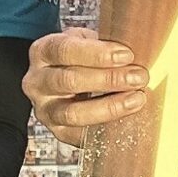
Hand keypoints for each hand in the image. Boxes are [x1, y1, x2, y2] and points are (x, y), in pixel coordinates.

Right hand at [22, 28, 145, 148]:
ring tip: (136, 99)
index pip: (65, 50)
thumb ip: (105, 43)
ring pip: (73, 113)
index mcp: (43, 52)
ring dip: (109, 107)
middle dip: (108, 79)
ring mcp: (45, 109)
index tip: (126, 54)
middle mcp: (37, 81)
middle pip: (69, 81)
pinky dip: (105, 127)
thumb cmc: (81, 57)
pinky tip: (127, 119)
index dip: (96, 53)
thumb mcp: (87, 40)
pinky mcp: (58, 132)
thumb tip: (140, 48)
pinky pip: (81, 135)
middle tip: (138, 77)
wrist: (65, 79)